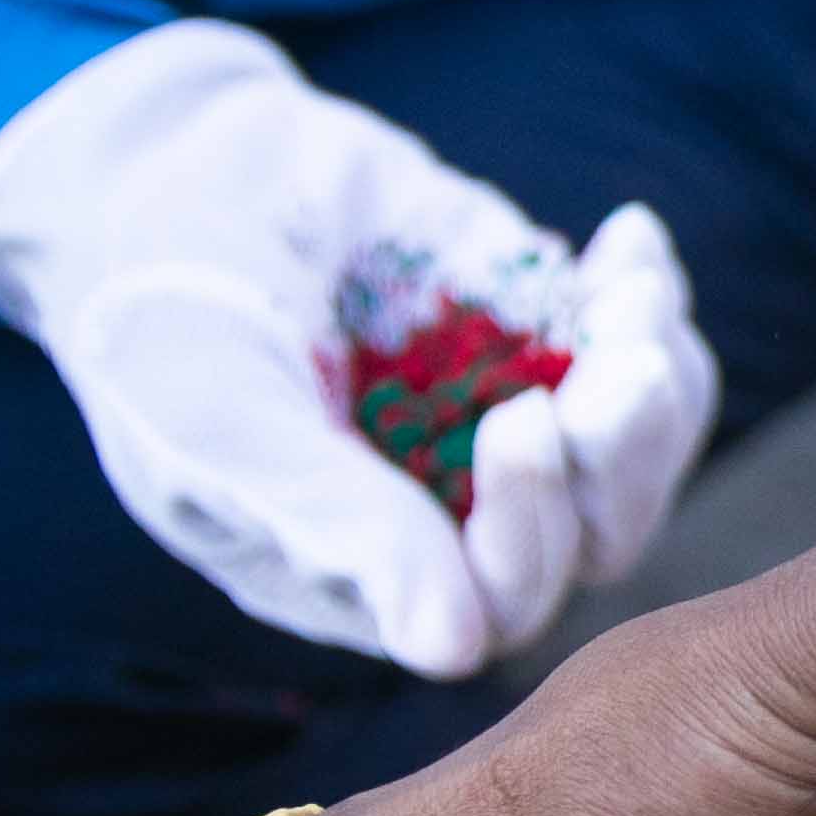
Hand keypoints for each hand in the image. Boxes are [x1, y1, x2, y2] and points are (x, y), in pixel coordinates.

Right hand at [0, 22, 719, 677]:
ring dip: (655, 382)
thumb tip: (451, 648)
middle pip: (589, 538)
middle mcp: (448, 515)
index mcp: (365, 569)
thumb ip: (334, 520)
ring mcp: (504, 424)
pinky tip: (628, 245)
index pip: (494, 602)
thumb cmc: (159, 312)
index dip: (530, 532)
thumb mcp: (225, 417)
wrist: (171, 167)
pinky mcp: (540, 337)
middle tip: (628, 365)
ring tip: (633, 297)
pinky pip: (632, 351)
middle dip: (620, 457)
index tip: (522, 419)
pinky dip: (649, 300)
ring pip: (630, 454)